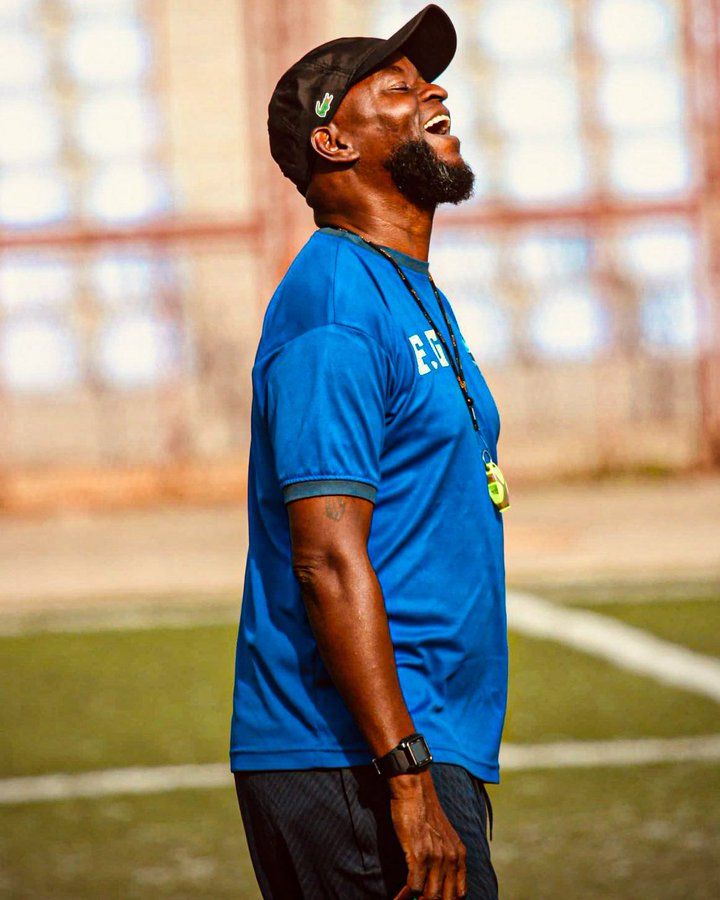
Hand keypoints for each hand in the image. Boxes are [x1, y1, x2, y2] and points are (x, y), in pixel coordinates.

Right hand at [389, 768, 466, 899]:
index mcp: (459, 855)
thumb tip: (438, 879)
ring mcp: (435, 858)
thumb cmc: (425, 811)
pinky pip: (414, 887)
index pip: (459, 893)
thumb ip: (446, 857)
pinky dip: (405, 896)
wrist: (414, 791)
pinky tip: (398, 897)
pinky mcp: (418, 856)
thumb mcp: (444, 835)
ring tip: (405, 899)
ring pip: (430, 896)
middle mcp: (450, 858)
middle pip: (445, 898)